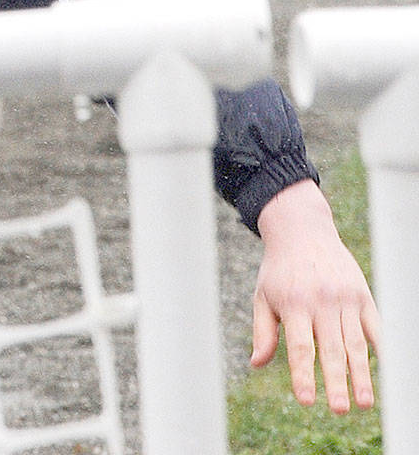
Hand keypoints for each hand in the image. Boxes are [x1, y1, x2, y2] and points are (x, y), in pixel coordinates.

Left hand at [251, 178, 378, 413]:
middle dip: (336, 383)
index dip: (303, 376)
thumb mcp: (263, 296)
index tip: (306, 401)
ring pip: (355, 344)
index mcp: (293, 304)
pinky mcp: (363, 295)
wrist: (302, 232)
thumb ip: (263, 331)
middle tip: (340, 410)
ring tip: (365, 403)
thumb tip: (256, 364)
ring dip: (362, 376)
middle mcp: (321, 302)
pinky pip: (375, 327)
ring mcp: (345, 298)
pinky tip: (386, 371)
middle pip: (330, 350)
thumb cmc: (279, 270)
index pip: (299, 348)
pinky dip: (381, 349)